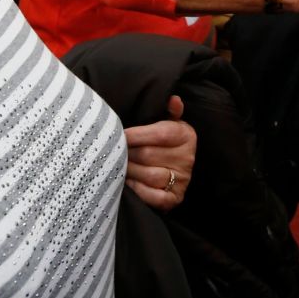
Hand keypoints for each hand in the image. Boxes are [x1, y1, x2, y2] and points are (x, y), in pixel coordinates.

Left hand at [124, 94, 195, 211]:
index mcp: (186, 135)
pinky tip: (128, 183)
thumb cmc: (165, 141)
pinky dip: (139, 190)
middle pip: (149, 155)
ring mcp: (182, 179)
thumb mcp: (170, 122)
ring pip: (150, 176)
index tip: (117, 135)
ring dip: (129, 171)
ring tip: (117, 166)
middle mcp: (187, 158)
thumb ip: (169, 110)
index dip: (135, 135)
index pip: (159, 134)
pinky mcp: (175, 198)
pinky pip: (155, 197)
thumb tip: (173, 99)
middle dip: (127, 154)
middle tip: (111, 152)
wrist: (176, 168)